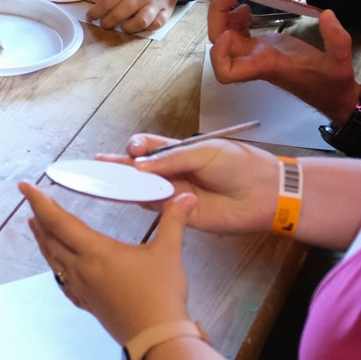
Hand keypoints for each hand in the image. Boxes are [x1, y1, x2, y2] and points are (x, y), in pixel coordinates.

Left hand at [20, 182, 195, 347]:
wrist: (158, 340)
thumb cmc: (161, 295)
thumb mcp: (168, 252)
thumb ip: (174, 221)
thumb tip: (186, 197)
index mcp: (95, 252)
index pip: (58, 221)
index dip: (39, 201)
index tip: (24, 186)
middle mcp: (82, 269)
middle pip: (51, 239)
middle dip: (39, 217)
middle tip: (31, 202)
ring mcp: (82, 289)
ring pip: (54, 260)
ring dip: (44, 240)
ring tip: (37, 227)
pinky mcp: (88, 304)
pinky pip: (63, 281)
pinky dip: (55, 266)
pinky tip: (58, 267)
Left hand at [88, 0, 187, 32]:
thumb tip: (96, 1)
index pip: (109, 1)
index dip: (96, 12)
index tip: (91, 16)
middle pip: (121, 13)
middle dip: (108, 22)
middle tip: (104, 24)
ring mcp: (156, 2)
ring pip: (141, 21)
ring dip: (128, 28)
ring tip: (122, 26)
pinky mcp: (168, 8)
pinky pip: (158, 23)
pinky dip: (148, 28)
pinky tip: (140, 26)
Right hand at [103, 133, 283, 234]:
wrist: (263, 193)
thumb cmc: (238, 165)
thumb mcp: (203, 152)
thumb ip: (170, 159)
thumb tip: (139, 166)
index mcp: (180, 151)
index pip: (149, 147)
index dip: (136, 146)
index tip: (131, 149)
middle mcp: (174, 172)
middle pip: (140, 169)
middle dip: (119, 166)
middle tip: (97, 165)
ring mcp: (176, 193)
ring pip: (144, 188)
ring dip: (125, 184)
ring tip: (103, 181)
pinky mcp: (181, 213)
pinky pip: (156, 206)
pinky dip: (141, 201)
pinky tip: (127, 196)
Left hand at [208, 0, 359, 122]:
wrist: (332, 94)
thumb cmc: (332, 83)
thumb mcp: (340, 62)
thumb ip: (337, 39)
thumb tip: (328, 14)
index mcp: (266, 66)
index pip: (227, 72)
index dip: (220, 54)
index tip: (229, 33)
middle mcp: (255, 61)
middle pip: (219, 45)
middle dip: (217, 19)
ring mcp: (256, 54)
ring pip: (225, 37)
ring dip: (223, 16)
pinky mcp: (262, 49)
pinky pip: (237, 34)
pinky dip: (234, 20)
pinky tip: (246, 9)